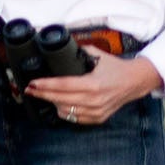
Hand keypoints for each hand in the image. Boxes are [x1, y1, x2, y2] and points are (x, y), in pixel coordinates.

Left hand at [27, 53, 160, 126]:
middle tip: (30, 90)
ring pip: (66, 111)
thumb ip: (79, 50)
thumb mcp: (98, 55)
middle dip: (42, 94)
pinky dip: (65, 112)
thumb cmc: (115, 68)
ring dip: (52, 103)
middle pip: (60, 100)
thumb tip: (63, 46)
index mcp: (93, 84)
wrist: (134, 82)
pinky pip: (75, 118)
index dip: (46, 85)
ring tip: (44, 95)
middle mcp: (94, 100)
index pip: (63, 86)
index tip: (33, 83)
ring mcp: (96, 111)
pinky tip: (59, 104)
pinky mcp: (98, 118)